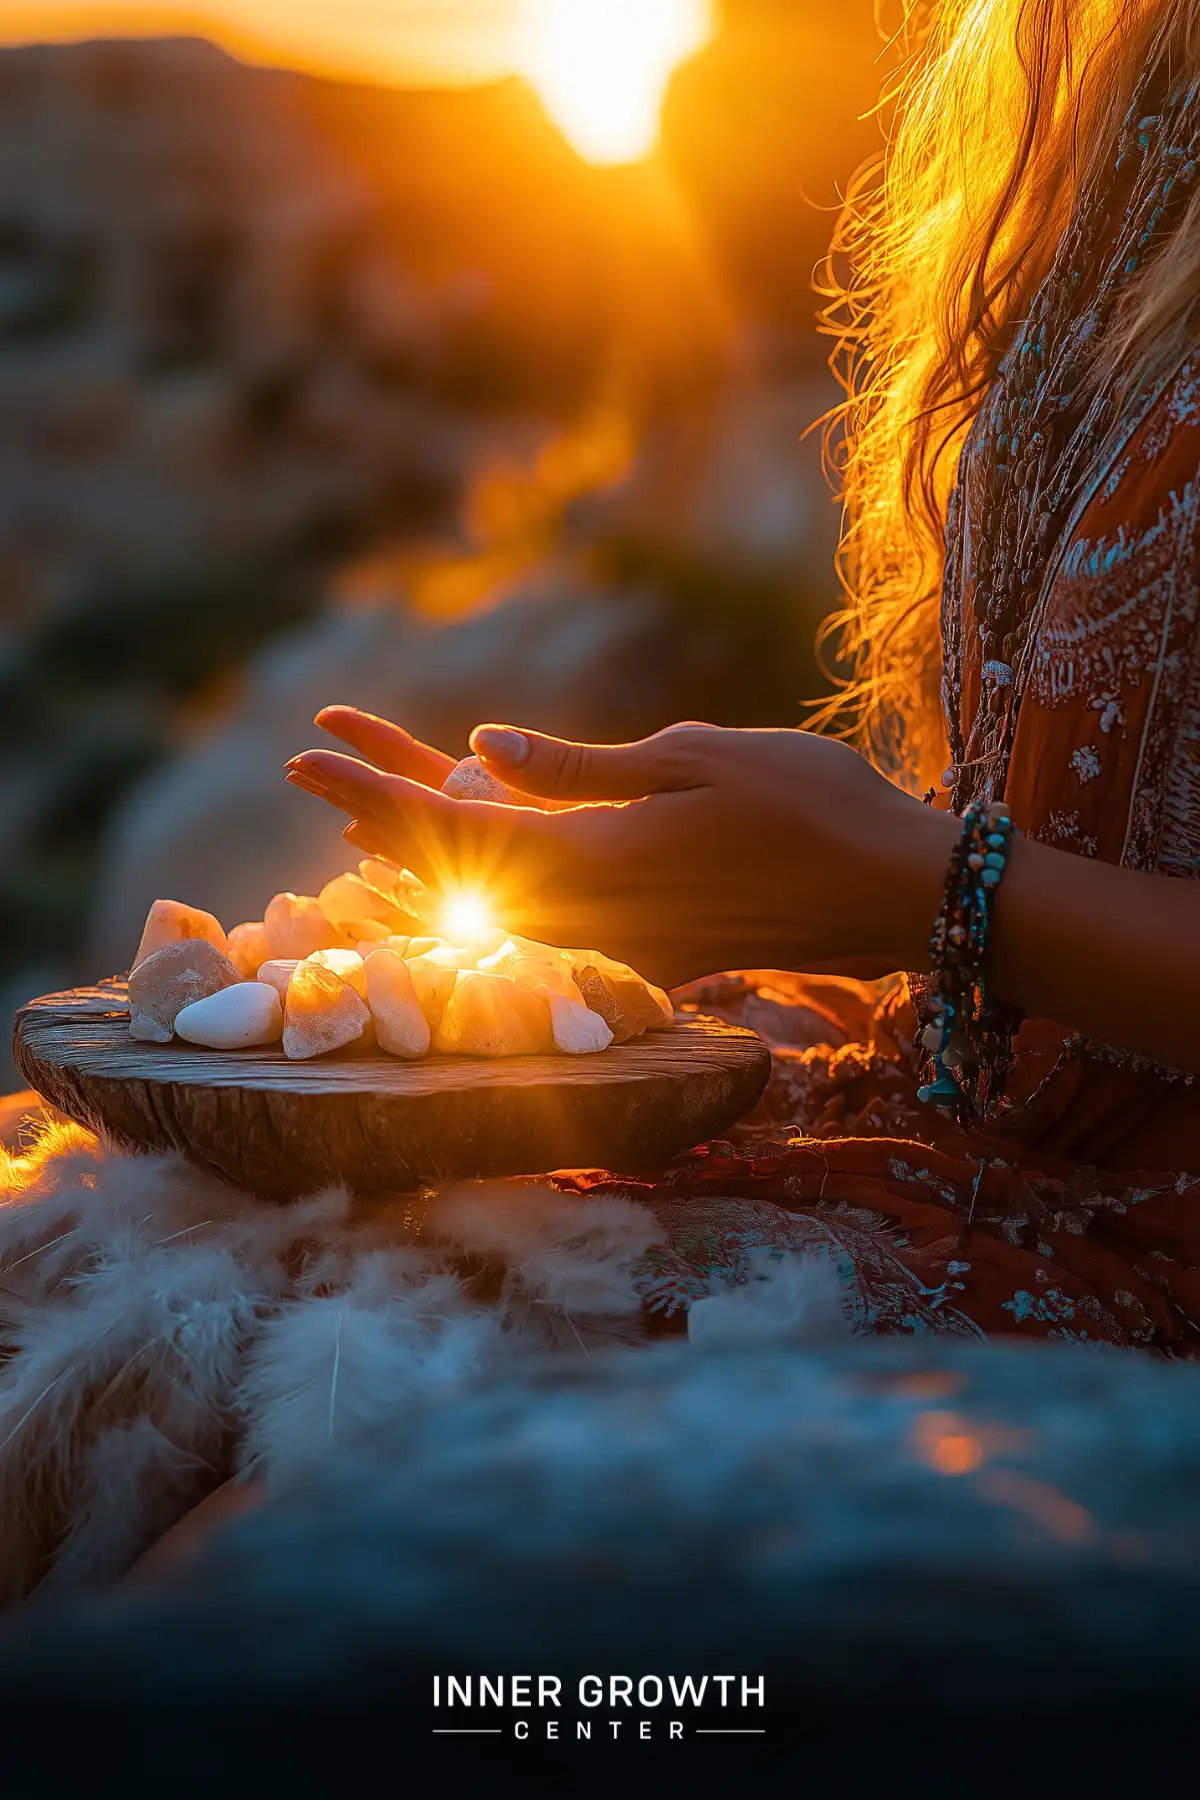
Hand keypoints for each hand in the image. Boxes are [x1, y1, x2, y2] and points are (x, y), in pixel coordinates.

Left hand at [286, 716, 957, 989]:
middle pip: (449, 866)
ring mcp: (610, 937)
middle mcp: (584, 912)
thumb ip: (580, 770)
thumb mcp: (694, 761)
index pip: (447, 825)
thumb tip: (480, 750)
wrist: (892, 893)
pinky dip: (484, 881)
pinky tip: (468, 855)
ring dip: (420, 849)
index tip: (306, 750)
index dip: (370, 786)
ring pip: (485, 896)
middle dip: (374, 810)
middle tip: (313, 760)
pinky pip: (534, 913)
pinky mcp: (640, 945)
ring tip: (360, 809)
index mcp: (589, 859)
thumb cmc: (809, 805)